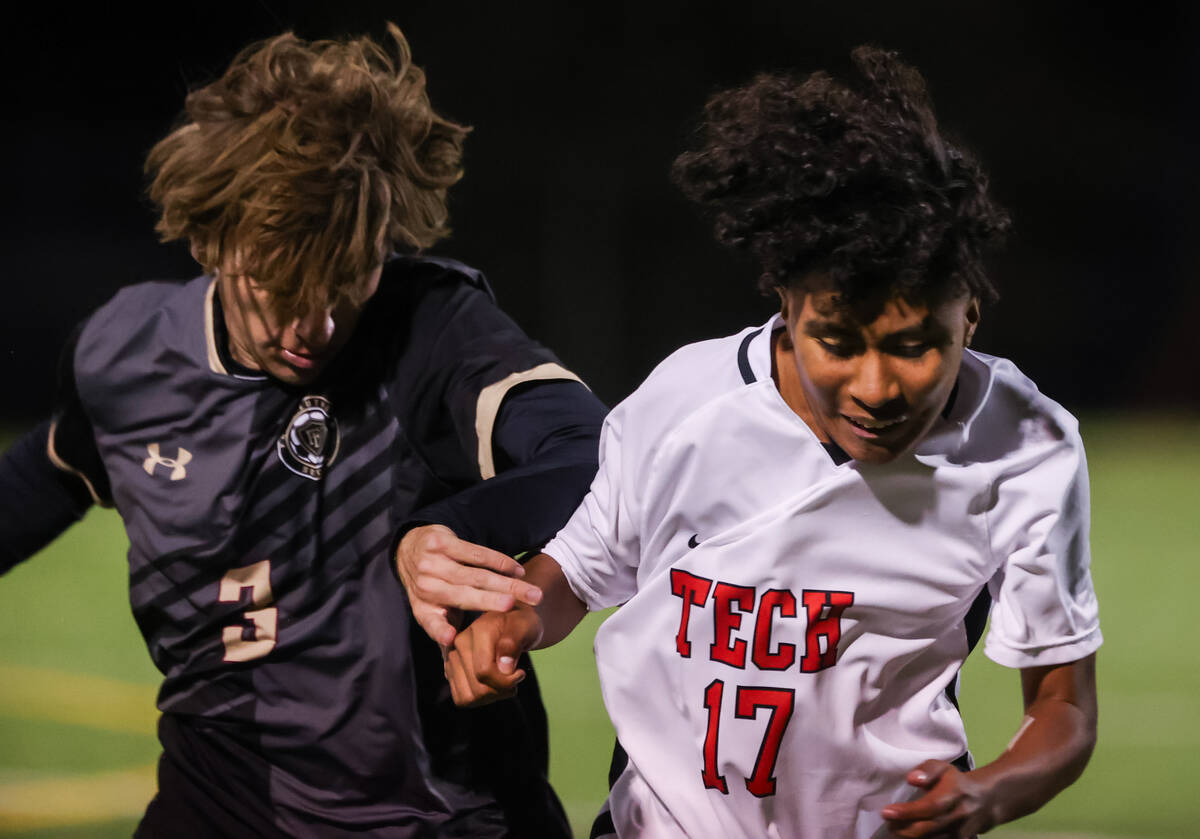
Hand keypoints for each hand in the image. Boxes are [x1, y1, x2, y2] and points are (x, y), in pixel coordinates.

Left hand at [395, 525, 542, 645]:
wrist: (411, 549)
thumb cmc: (432, 587)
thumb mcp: (431, 611)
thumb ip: (444, 629)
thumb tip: (454, 649)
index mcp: (423, 609)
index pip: (431, 623)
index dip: (440, 631)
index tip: (450, 637)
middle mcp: (425, 586)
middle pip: (465, 595)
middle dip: (493, 602)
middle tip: (517, 607)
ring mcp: (431, 562)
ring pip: (477, 574)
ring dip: (508, 583)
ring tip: (532, 593)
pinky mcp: (441, 542)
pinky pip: (476, 553)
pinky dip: (500, 562)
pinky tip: (517, 570)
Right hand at [444, 607, 543, 706]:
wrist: (513, 623)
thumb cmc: (522, 625)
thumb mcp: (527, 627)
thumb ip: (514, 643)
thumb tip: (504, 668)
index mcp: (477, 630)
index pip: (484, 671)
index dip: (506, 681)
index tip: (520, 673)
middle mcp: (458, 643)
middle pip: (477, 689)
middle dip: (501, 690)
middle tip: (514, 679)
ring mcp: (452, 657)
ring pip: (468, 697)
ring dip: (491, 696)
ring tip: (504, 683)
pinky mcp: (451, 670)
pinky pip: (462, 699)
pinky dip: (480, 699)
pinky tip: (492, 685)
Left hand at [881, 760, 996, 837]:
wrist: (987, 800)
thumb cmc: (957, 782)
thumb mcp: (943, 768)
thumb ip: (927, 770)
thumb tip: (911, 779)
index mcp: (954, 794)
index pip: (930, 807)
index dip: (907, 812)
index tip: (886, 812)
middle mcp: (958, 816)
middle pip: (928, 829)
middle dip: (904, 829)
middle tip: (889, 823)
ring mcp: (961, 833)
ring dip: (910, 838)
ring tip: (896, 830)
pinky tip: (909, 836)